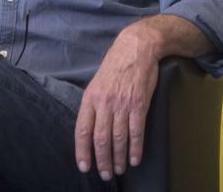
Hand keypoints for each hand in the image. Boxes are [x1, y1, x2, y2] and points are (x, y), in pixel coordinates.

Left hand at [74, 23, 160, 180]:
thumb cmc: (115, 66)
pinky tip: (134, 159)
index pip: (82, 130)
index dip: (82, 150)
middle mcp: (104, 103)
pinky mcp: (139, 104)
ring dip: (118, 158)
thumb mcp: (96, 83)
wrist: (135, 48)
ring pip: (118, 138)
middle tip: (104, 174)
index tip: (84, 166)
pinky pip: (136, 131)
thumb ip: (93, 105)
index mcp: (90, 98)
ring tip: (118, 169)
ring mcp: (122, 104)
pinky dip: (135, 148)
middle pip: (101, 139)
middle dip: (102, 160)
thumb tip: (89, 128)